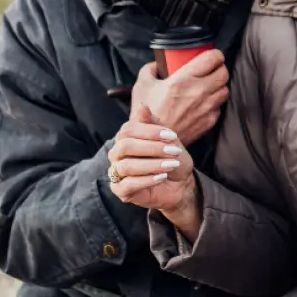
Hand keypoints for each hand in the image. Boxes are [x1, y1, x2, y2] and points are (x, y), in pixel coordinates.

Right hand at [107, 109, 198, 225]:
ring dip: (153, 164)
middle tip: (174, 151)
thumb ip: (154, 123)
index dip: (150, 132)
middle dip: (152, 148)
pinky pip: (127, 185)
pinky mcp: (120, 190)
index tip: (173, 136)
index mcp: (125, 138)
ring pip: (126, 166)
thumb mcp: (167, 138)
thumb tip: (142, 106)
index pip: (129, 129)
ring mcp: (116, 172)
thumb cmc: (171, 157)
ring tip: (171, 165)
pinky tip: (162, 177)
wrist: (180, 182)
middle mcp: (116, 154)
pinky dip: (147, 180)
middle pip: (125, 146)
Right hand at [131, 51, 228, 144]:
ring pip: (225, 89)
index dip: (215, 54)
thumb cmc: (147, 113)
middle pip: (224, 73)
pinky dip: (215, 103)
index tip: (211, 55)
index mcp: (184, 79)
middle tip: (211, 69)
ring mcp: (206, 107)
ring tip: (209, 85)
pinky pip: (219, 107)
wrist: (154, 142)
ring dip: (219, 86)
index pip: (212, 59)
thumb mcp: (142, 86)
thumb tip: (157, 64)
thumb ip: (150, 70)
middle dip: (219, 68)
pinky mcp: (209, 120)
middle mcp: (199, 92)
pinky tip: (204, 102)